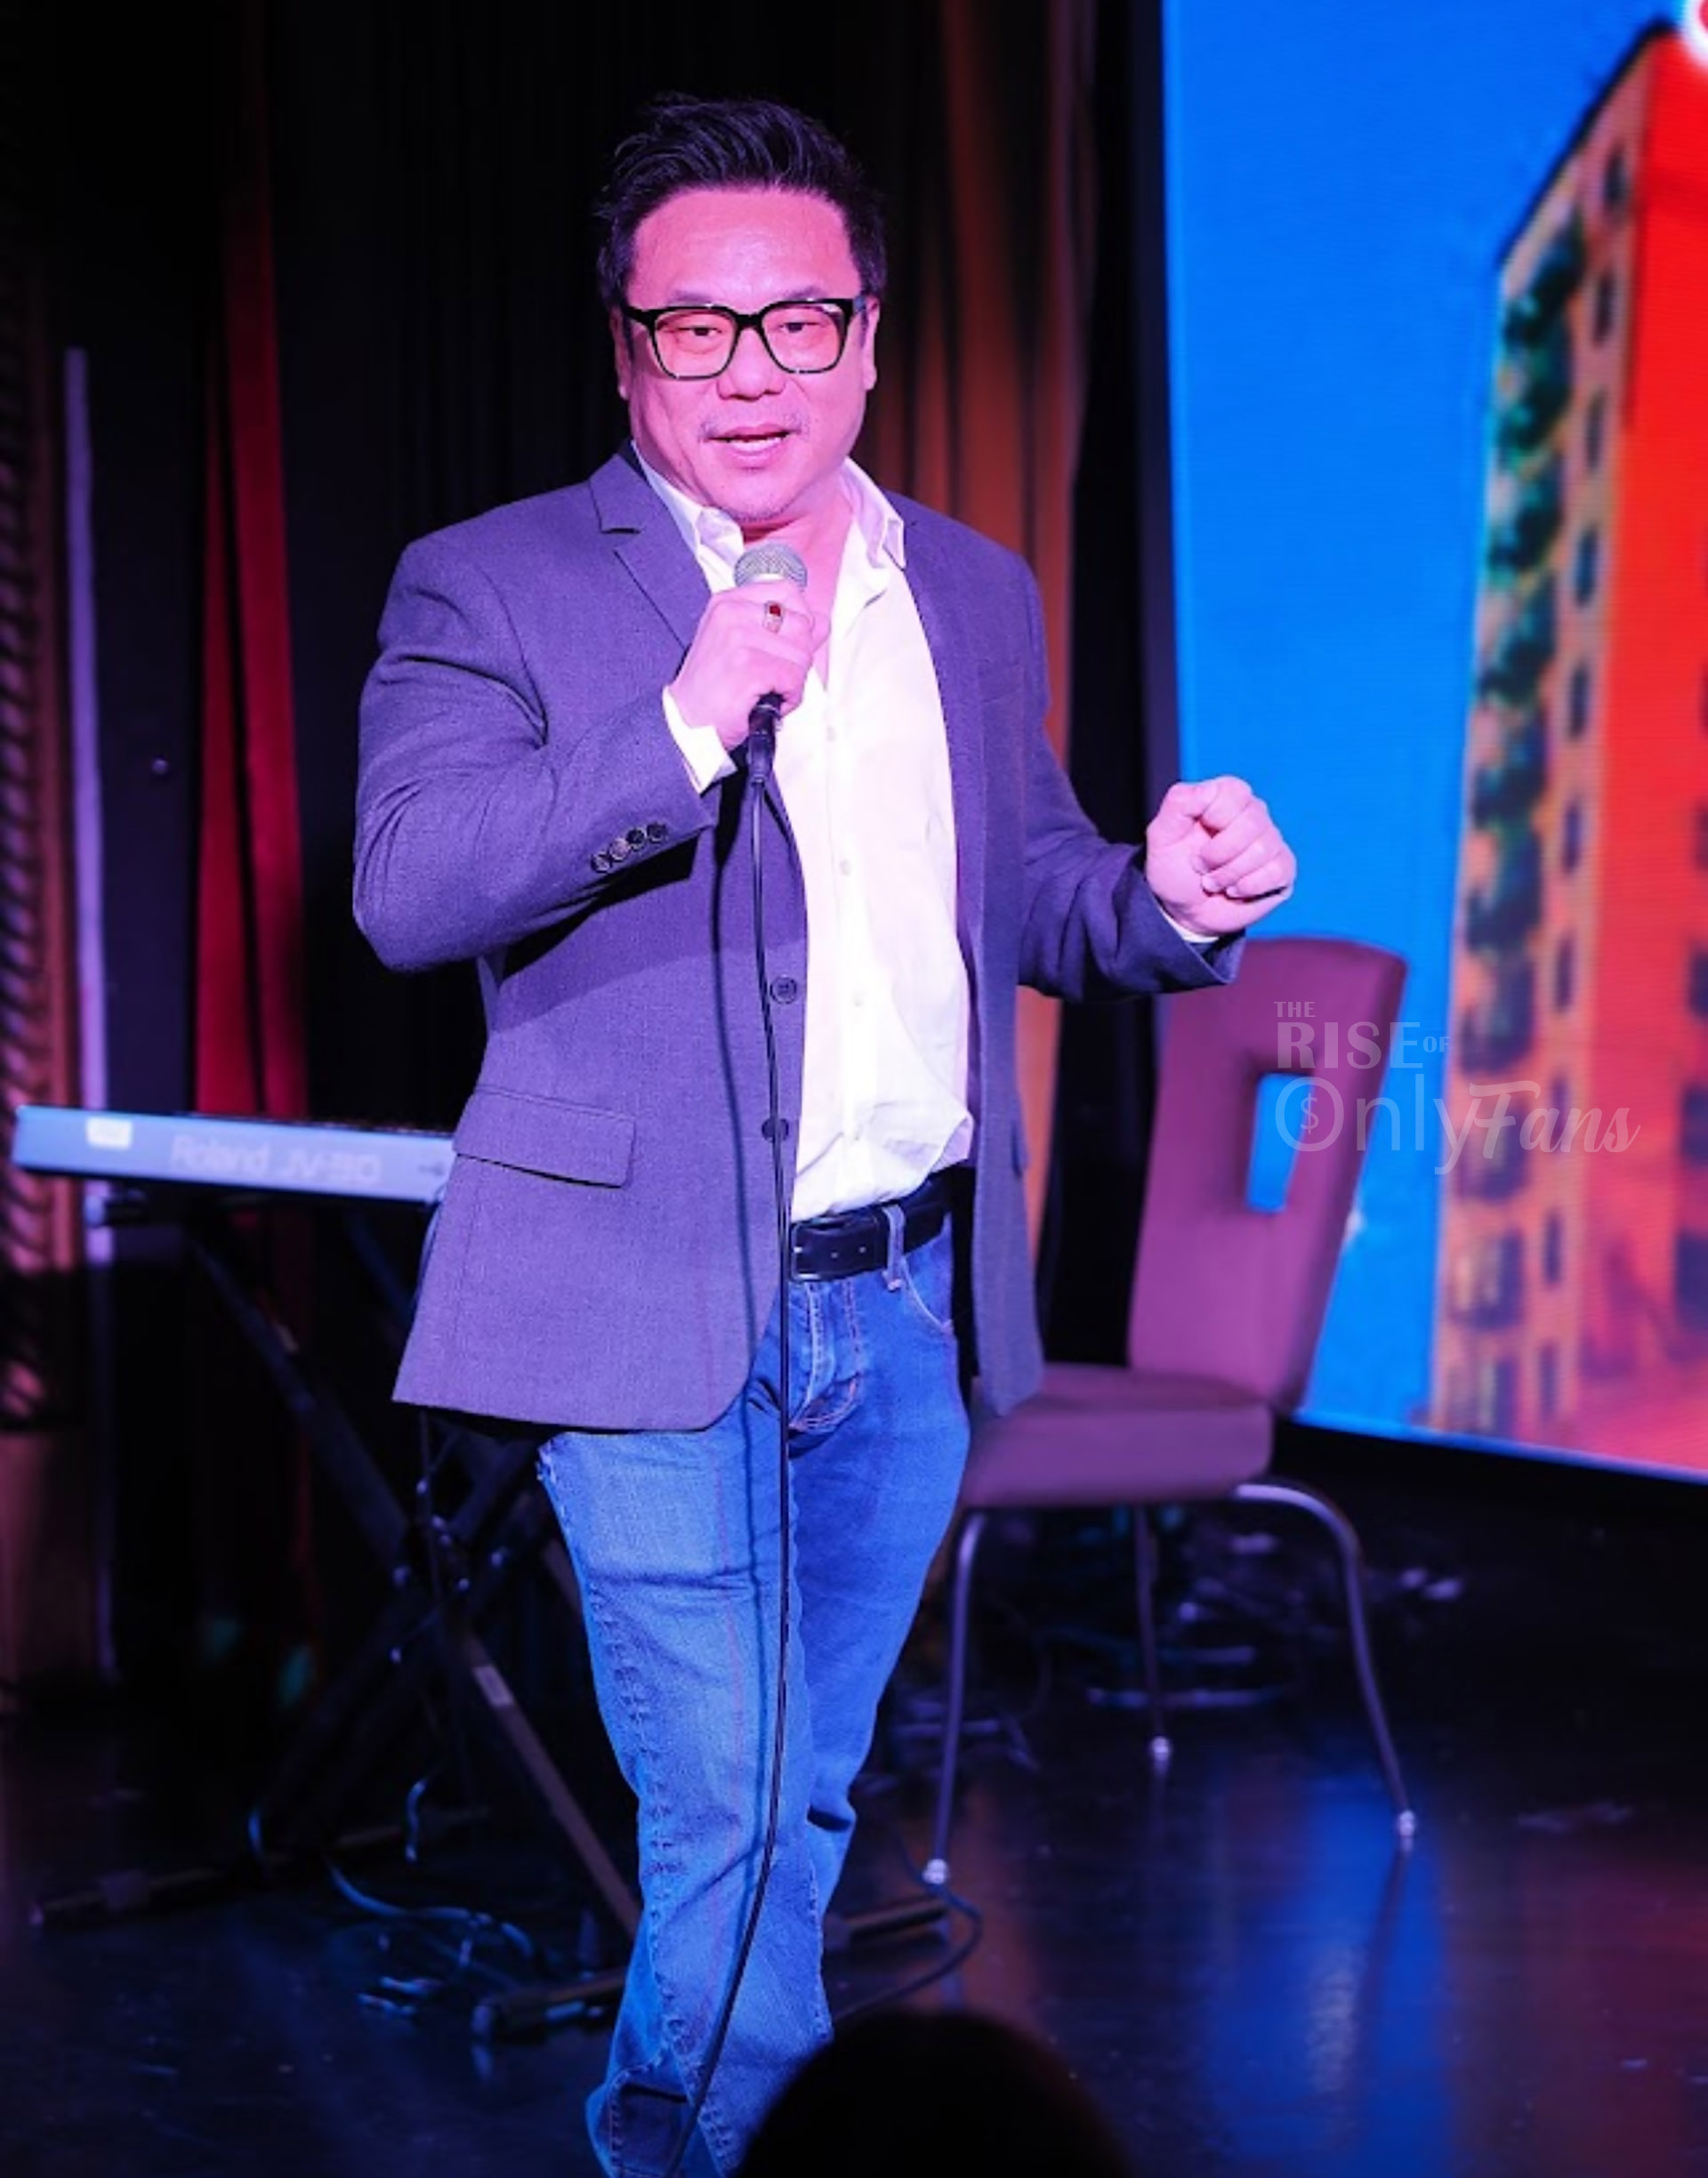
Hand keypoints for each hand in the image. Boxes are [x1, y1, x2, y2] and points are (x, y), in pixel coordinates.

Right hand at [670, 585, 830, 753]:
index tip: (786, 644)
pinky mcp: (749, 666)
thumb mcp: (742, 646)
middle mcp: (731, 614)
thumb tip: (822, 621)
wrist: (686, 724)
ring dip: (793, 681)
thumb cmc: (712, 689)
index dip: (800, 620)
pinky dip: (789, 698)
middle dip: (798, 657)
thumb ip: (784, 630)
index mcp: (728, 603)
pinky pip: (794, 679)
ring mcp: (739, 638)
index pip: (788, 591)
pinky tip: (767, 701)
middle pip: (801, 624)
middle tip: (774, 675)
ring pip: (802, 654)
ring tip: (767, 690)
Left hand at [1145, 776, 1295, 937]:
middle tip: (1200, 866)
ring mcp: (1271, 841)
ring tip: (1213, 881)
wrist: (1184, 910)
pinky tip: (1234, 890)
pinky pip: (1276, 872)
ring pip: (1262, 850)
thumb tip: (1208, 788)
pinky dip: (1247, 887)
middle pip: (1252, 823)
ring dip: (1228, 874)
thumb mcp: (1161, 835)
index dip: (1213, 818)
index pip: (1235, 792)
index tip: (1195, 836)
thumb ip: (1178, 803)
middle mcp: (1254, 813)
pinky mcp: (1283, 869)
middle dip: (1217, 854)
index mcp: (1226, 796)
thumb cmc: (1174, 868)